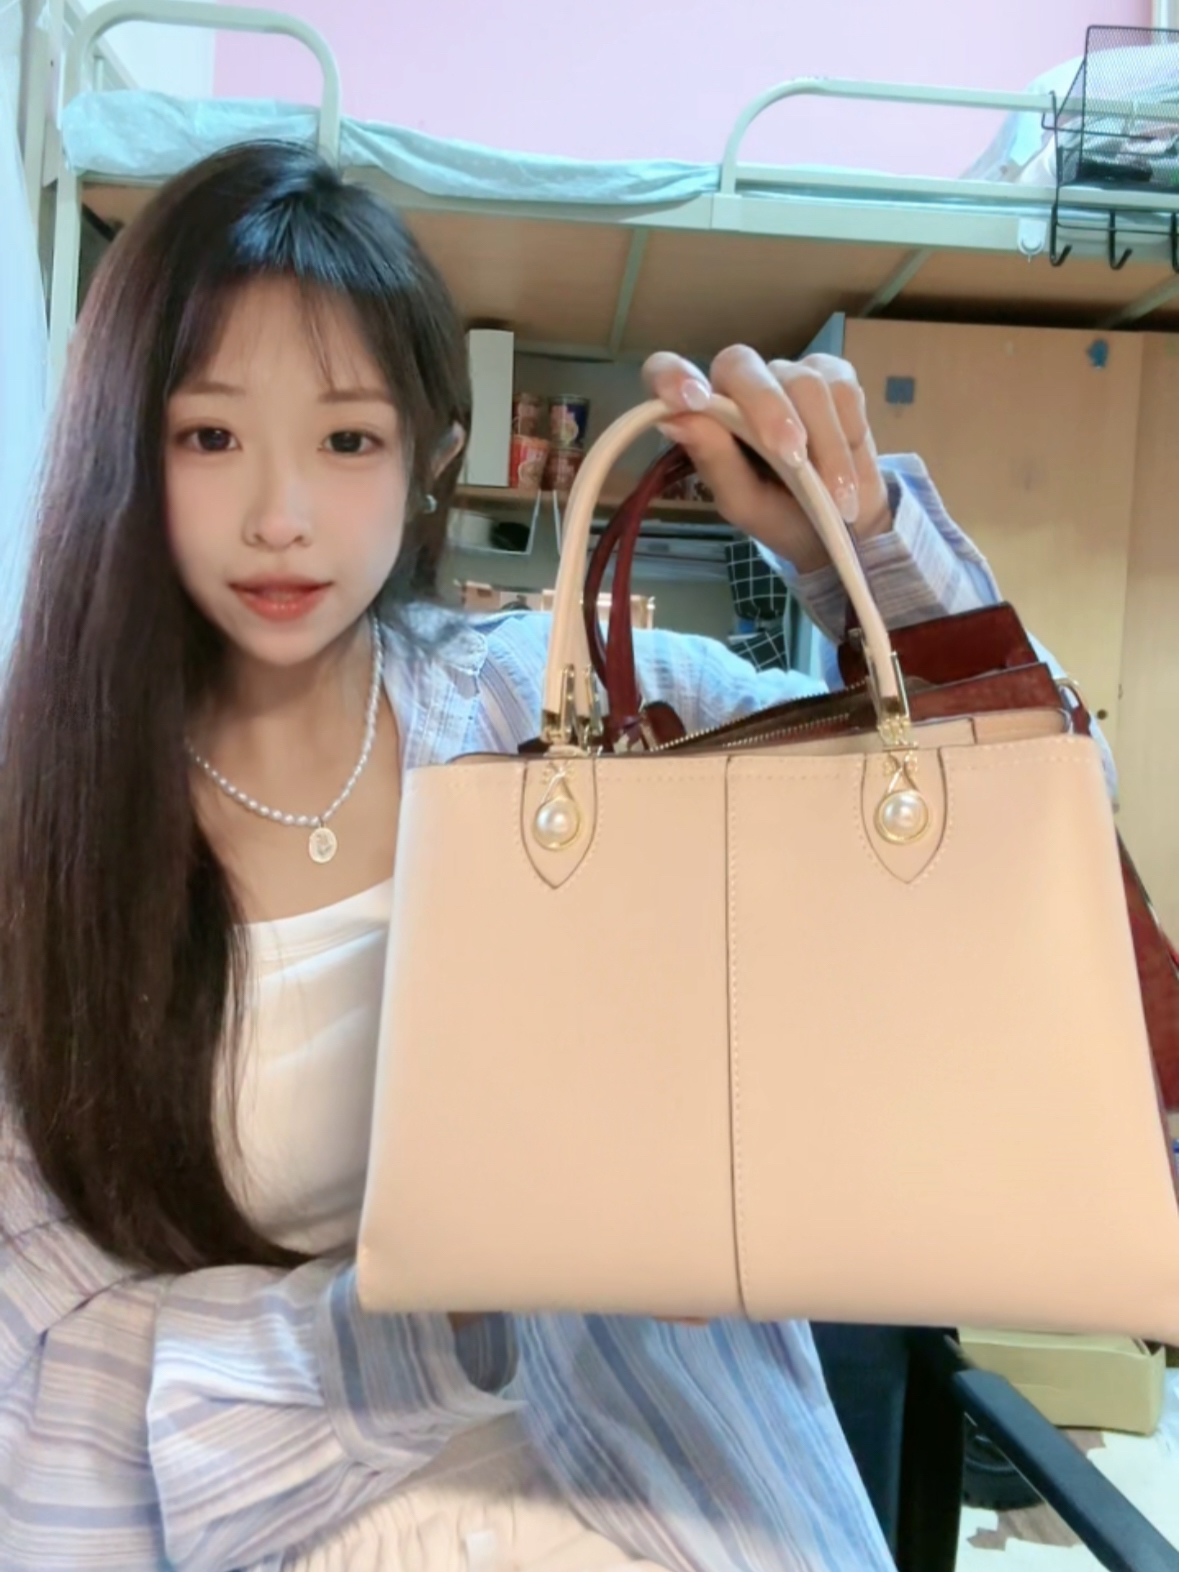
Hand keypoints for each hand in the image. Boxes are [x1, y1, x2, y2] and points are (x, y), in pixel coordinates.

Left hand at [641, 346, 892, 574]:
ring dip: (824, 445)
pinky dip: (848, 436)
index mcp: (704, 413)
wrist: (845, 527)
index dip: (672, 375)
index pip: (667, 372)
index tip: (689, 399)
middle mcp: (740, 384)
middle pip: (741, 364)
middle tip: (792, 457)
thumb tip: (676, 420)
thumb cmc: (781, 513)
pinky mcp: (834, 375)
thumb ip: (713, 461)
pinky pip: (842, 390)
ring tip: (835, 496)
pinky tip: (848, 473)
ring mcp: (788, 375)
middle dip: (768, 409)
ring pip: (803, 382)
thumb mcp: (744, 502)